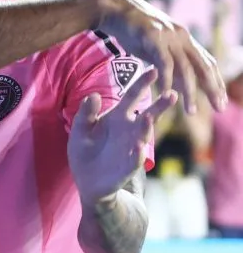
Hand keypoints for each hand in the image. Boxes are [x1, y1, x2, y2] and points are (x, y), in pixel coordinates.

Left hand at [68, 68, 175, 204]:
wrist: (88, 183)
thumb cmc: (85, 153)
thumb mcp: (80, 129)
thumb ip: (85, 112)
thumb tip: (94, 95)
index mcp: (117, 117)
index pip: (132, 97)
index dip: (142, 83)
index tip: (154, 69)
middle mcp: (129, 130)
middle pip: (147, 114)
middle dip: (159, 105)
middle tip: (172, 93)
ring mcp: (131, 148)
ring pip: (143, 135)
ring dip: (145, 127)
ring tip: (148, 117)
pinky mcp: (127, 166)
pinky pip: (134, 159)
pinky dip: (137, 153)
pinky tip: (138, 147)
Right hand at [97, 0, 226, 112]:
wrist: (114, 9)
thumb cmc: (132, 30)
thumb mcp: (155, 47)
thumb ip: (168, 62)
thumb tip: (178, 81)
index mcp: (185, 39)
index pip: (207, 63)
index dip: (216, 82)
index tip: (220, 101)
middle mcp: (182, 36)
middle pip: (204, 66)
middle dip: (213, 88)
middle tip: (219, 108)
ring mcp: (168, 36)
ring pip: (185, 67)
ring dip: (189, 91)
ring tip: (190, 111)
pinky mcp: (153, 36)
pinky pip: (163, 62)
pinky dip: (166, 80)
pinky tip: (165, 94)